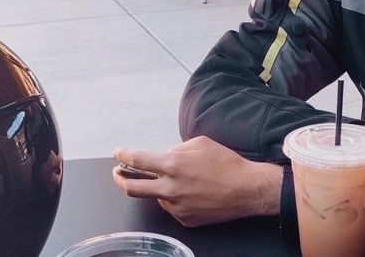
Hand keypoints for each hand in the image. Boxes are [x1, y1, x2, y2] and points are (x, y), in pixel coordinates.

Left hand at [112, 136, 281, 226]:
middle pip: (132, 188)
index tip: (118, 153)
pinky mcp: (185, 220)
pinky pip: (173, 207)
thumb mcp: (201, 143)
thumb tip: (165, 157)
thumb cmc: (226, 162)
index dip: (124, 156)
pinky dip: (177, 198)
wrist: (246, 189)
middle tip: (118, 173)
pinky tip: (195, 191)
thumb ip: (177, 149)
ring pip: (158, 197)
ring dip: (161, 187)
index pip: (138, 161)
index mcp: (173, 166)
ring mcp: (176, 207)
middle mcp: (170, 189)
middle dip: (119, 179)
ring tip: (183, 179)